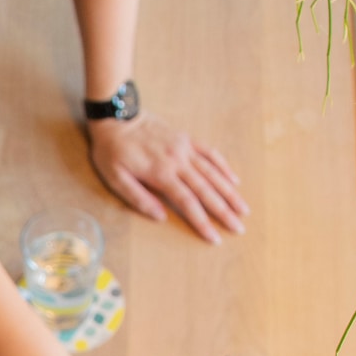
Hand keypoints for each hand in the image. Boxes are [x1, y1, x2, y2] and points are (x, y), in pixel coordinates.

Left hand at [87, 111, 247, 244]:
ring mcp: (185, 148)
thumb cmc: (112, 151)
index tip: (215, 238)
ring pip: (213, 173)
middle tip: (239, 228)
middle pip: (206, 190)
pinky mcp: (186, 139)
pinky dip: (223, 167)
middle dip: (224, 211)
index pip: (188, 202)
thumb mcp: (115, 178)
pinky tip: (234, 180)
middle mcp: (178, 161)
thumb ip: (139, 198)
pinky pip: (210, 153)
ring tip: (243, 209)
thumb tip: (161, 217)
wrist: (117, 117)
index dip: (202, 222)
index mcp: (161, 173)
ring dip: (230, 192)